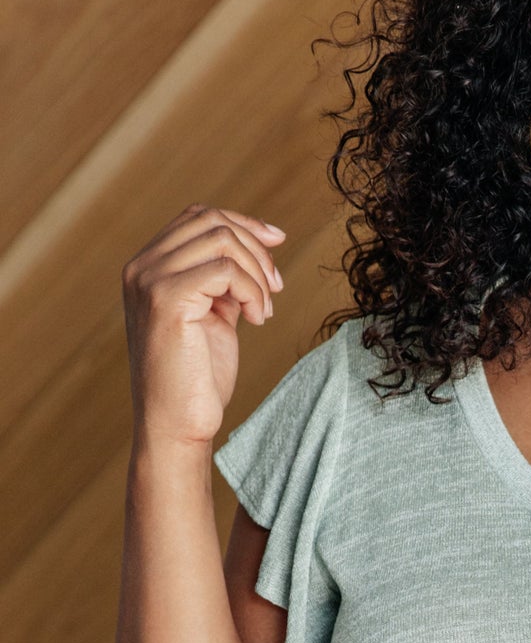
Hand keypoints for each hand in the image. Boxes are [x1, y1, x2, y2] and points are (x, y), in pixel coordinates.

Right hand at [122, 202, 285, 449]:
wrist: (177, 426)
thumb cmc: (197, 379)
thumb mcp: (214, 316)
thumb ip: (224, 280)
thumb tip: (262, 242)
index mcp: (147, 268)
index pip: (197, 217)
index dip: (243, 223)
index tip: (277, 243)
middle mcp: (140, 268)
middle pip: (210, 220)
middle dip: (255, 247)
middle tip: (276, 288)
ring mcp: (149, 281)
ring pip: (220, 239)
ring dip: (257, 273)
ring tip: (265, 310)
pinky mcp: (166, 300)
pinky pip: (225, 269)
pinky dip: (252, 290)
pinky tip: (258, 320)